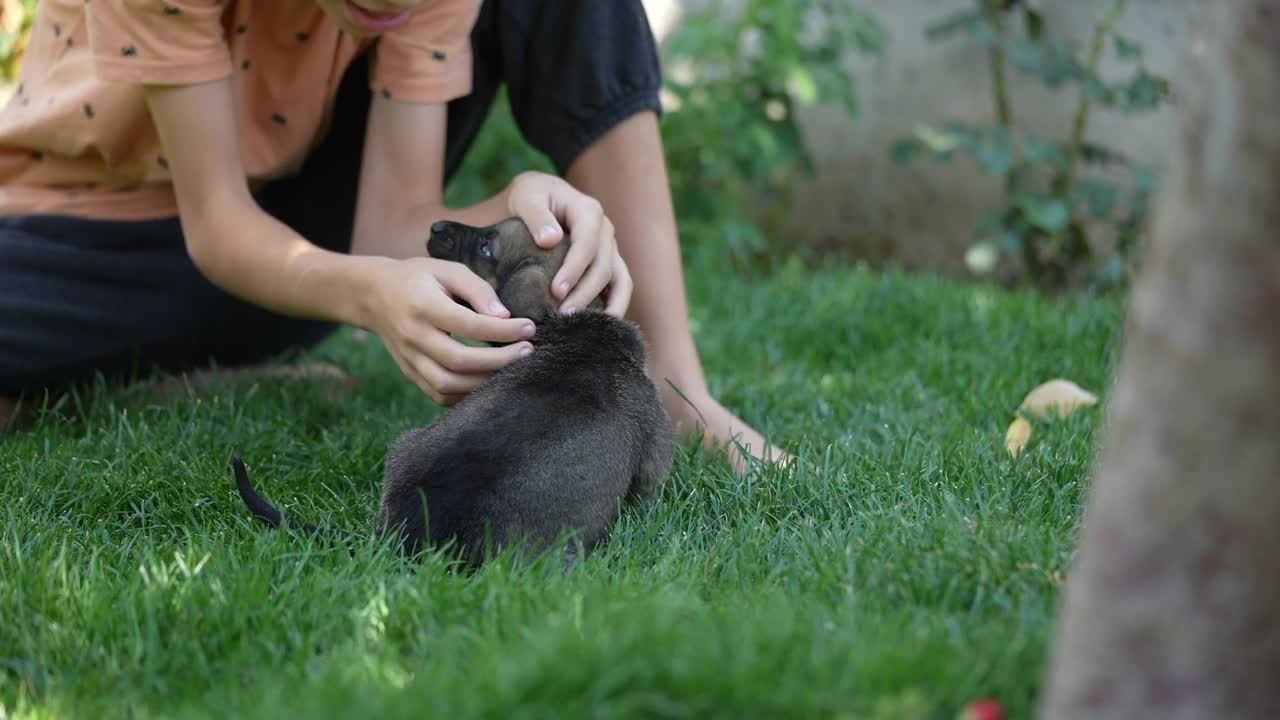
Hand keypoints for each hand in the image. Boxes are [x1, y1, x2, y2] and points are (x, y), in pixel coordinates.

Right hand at [367, 257, 536, 405]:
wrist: (374, 295)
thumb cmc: (418, 278)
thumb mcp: (448, 270)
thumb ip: (477, 289)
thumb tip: (505, 315)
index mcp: (422, 305)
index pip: (468, 325)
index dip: (502, 331)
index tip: (529, 328)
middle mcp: (413, 337)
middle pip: (459, 361)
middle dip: (499, 361)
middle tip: (528, 352)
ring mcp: (409, 360)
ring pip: (448, 385)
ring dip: (485, 383)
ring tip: (513, 369)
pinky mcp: (410, 374)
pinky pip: (439, 395)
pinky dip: (466, 396)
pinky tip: (488, 382)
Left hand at [505, 171, 632, 316]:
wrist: (543, 195)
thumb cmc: (532, 196)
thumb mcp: (527, 196)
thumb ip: (536, 215)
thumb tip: (550, 240)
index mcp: (589, 212)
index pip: (587, 243)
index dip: (574, 269)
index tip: (556, 291)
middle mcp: (606, 231)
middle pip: (603, 267)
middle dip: (585, 294)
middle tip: (563, 316)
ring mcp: (611, 249)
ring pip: (619, 281)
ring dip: (606, 307)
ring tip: (585, 327)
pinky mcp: (609, 264)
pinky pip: (619, 288)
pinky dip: (615, 308)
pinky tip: (601, 328)